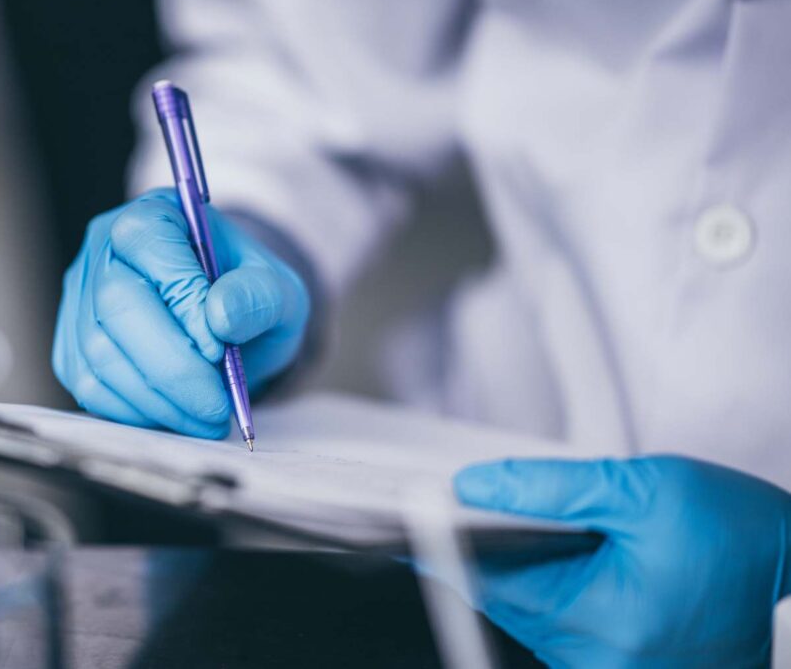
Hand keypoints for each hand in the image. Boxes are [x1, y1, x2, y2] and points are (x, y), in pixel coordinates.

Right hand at [53, 188, 309, 438]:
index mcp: (154, 213)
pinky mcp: (72, 347)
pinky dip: (136, 411)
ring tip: (206, 418)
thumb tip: (220, 316)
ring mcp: (80, 299)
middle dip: (172, 368)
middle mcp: (104, 249)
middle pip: (116, 306)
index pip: (150, 245)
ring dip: (157, 399)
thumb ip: (258, 296)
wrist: (226, 322)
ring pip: (99, 354)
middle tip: (217, 408)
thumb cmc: (247, 297)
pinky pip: (90, 386)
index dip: (183, 303)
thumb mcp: (277, 289)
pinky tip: (175, 414)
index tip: (222, 351)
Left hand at [454, 456, 790, 667]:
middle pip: (500, 596)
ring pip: (521, 606)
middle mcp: (597, 657)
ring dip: (512, 562)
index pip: (488, 583)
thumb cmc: (734, 531)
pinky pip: (549, 616)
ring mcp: (601, 664)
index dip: (442, 545)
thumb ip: (553, 486)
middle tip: (467, 500)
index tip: (401, 516)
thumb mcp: (644, 490)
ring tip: (535, 522)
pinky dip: (539, 579)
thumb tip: (478, 485)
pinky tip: (557, 548)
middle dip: (481, 546)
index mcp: (604, 620)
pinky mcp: (609, 659)